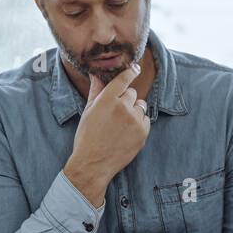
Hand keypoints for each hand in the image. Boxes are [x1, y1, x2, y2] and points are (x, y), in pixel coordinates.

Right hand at [63, 63, 150, 206]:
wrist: (93, 163)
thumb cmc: (87, 137)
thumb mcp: (88, 112)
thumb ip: (96, 91)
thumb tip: (96, 75)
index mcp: (107, 99)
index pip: (124, 79)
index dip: (131, 72)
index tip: (135, 69)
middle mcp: (123, 107)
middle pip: (132, 93)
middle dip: (126, 100)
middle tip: (115, 114)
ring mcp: (134, 120)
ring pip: (141, 106)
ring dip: (134, 111)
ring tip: (121, 125)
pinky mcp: (143, 132)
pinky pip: (146, 120)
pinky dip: (139, 124)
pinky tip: (126, 133)